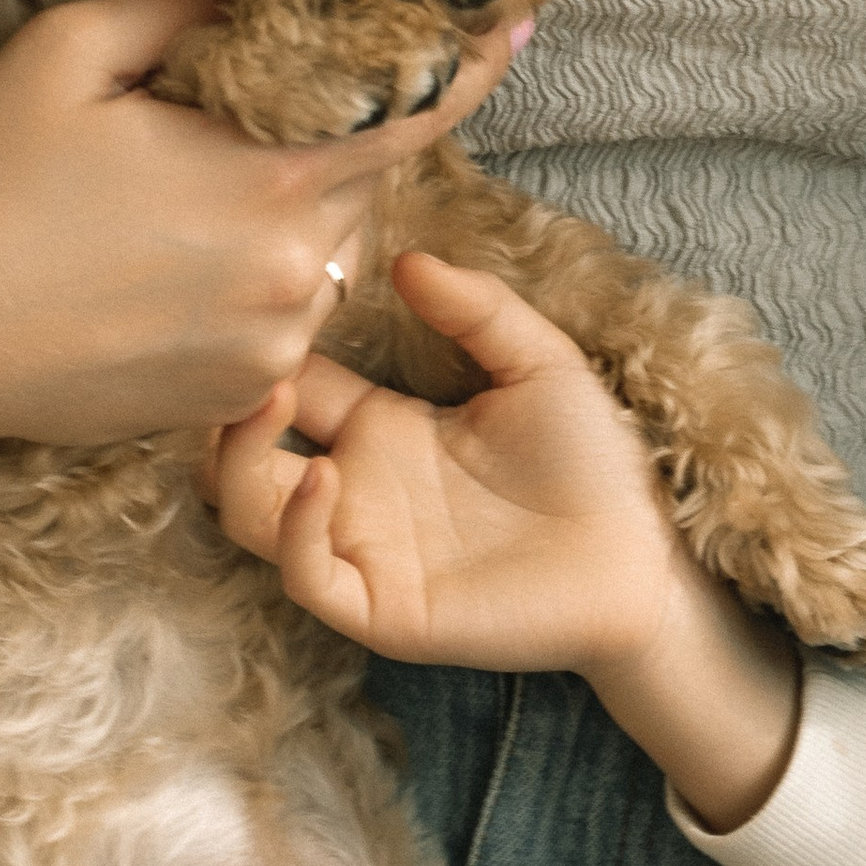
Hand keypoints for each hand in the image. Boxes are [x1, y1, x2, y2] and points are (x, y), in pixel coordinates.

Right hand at [0, 0, 515, 480]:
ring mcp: (272, 342)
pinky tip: (169, 264)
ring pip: (328, 248)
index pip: (414, 111)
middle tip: (250, 114)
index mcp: (271, 176)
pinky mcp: (239, 395)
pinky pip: (288, 315)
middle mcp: (295, 267)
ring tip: (181, 201)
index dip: (468, 64)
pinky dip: (258, 277)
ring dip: (292, 212)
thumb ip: (181, 0)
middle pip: (365, 175)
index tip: (510, 22)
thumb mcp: (70, 52)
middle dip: (333, 132)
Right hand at [209, 250, 801, 824]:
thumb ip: (478, 309)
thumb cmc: (592, 461)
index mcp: (383, 426)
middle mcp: (357, 486)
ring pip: (249, 512)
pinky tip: (322, 479)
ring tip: (268, 402)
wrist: (640, 554)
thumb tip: (408, 259)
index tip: (260, 302)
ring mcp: (361, 548)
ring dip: (239, 461)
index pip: (291, 384)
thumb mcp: (539, 362)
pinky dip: (294, 529)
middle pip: (242, 452)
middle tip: (239, 356)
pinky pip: (306, 573)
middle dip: (224, 406)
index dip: (267, 349)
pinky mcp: (381, 606)